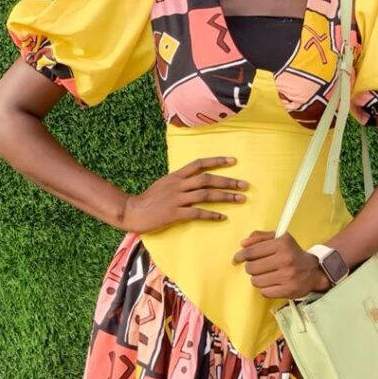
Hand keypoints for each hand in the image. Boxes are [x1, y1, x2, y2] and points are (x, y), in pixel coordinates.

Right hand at [121, 156, 248, 233]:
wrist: (132, 211)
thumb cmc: (149, 199)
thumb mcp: (164, 183)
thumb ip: (180, 180)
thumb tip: (196, 178)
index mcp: (176, 176)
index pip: (199, 164)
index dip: (217, 161)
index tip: (233, 161)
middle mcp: (178, 185)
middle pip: (207, 179)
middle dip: (228, 181)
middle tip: (245, 185)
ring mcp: (176, 199)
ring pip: (205, 195)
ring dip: (224, 197)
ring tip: (240, 200)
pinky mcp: (174, 214)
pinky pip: (196, 213)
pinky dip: (211, 215)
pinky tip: (222, 217)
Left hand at [232, 230, 330, 298]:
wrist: (314, 271)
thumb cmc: (292, 253)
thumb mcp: (279, 239)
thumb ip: (260, 237)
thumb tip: (243, 244)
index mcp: (282, 244)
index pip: (252, 252)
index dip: (240, 256)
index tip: (237, 258)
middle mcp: (285, 259)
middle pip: (251, 268)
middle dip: (251, 267)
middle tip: (257, 267)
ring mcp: (287, 276)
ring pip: (256, 281)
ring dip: (257, 279)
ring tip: (266, 275)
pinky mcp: (288, 290)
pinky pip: (264, 292)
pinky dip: (265, 288)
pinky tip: (272, 283)